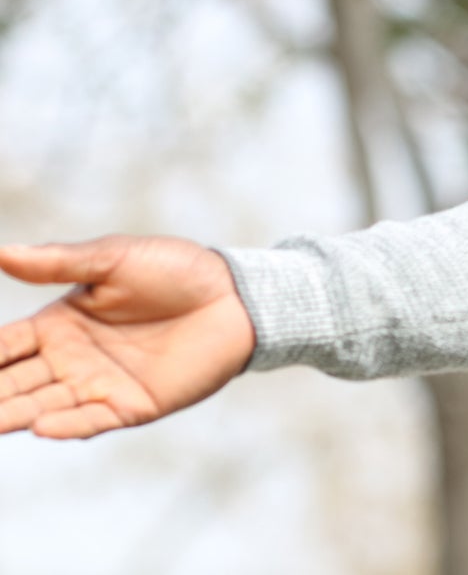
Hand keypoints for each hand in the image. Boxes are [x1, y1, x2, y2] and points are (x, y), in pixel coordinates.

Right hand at [0, 235, 255, 439]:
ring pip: (40, 406)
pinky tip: (40, 424)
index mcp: (57, 325)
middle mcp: (69, 361)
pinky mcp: (131, 406)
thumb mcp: (114, 259)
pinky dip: (66, 424)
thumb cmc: (175, 270)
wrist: (235, 296)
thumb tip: (2, 252)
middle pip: (12, 384)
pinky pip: (91, 420)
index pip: (2, 349)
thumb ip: (59, 263)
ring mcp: (97, 386)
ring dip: (11, 415)